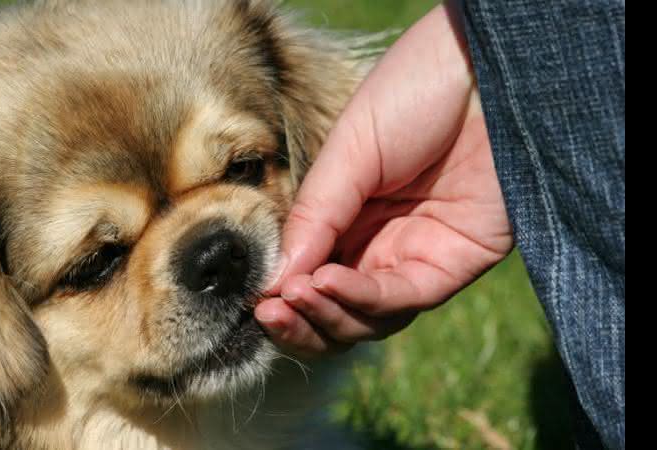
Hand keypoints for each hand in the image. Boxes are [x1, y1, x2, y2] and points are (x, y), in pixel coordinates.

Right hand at [255, 3, 513, 357]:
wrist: (483, 67)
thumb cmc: (414, 92)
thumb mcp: (348, 151)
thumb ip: (314, 216)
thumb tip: (272, 280)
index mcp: (350, 216)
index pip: (310, 274)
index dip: (281, 291)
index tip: (253, 296)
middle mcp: (381, 245)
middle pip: (336, 311)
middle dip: (298, 320)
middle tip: (266, 312)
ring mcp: (418, 257)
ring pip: (367, 319)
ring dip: (325, 315)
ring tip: (291, 295)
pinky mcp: (455, 264)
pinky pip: (402, 298)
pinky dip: (360, 298)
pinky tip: (326, 281)